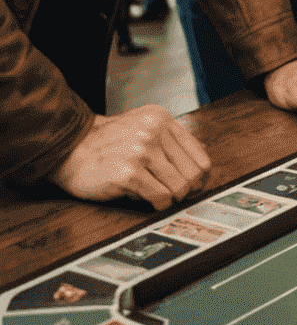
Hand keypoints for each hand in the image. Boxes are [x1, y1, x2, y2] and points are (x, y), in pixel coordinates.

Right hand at [48, 107, 210, 210]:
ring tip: (160, 198)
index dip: (201, 175)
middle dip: (188, 190)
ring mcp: (141, 151)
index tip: (196, 186)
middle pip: (192, 172)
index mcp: (160, 119)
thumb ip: (167, 140)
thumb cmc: (105, 144)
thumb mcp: (141, 128)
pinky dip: (159, 204)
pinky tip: (150, 202)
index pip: (198, 153)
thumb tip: (197, 165)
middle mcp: (154, 131)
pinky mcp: (128, 172)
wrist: (68, 150)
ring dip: (172, 198)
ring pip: (179, 186)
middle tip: (177, 197)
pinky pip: (159, 196)